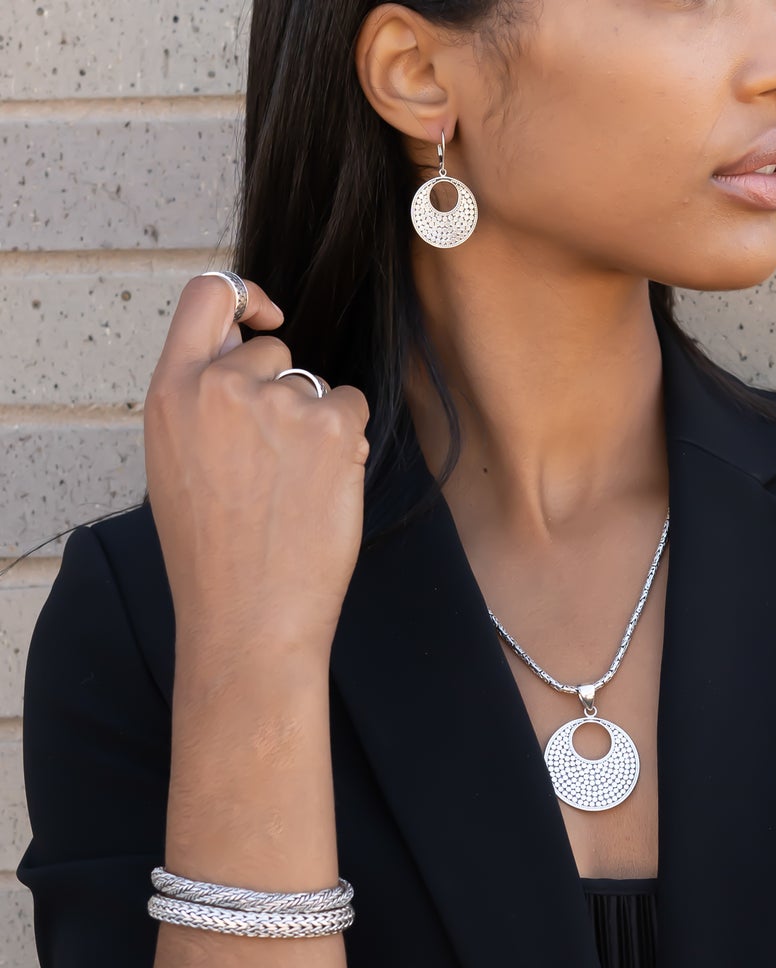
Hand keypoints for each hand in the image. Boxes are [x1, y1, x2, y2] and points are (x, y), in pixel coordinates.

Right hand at [142, 272, 370, 659]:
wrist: (249, 612)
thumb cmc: (214, 554)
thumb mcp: (176, 460)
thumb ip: (202, 402)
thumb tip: (245, 357)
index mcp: (171, 391)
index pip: (208, 296)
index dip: (246, 296)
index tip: (268, 318)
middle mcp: (220, 384)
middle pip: (274, 352)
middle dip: (285, 394)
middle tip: (274, 464)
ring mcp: (277, 401)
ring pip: (315, 385)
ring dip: (317, 423)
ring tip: (293, 486)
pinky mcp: (330, 424)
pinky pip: (352, 407)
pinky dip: (349, 442)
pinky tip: (323, 487)